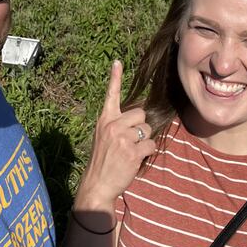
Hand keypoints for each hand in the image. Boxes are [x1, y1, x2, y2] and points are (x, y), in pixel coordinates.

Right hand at [73, 60, 156, 211]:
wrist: (96, 185)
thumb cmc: (103, 161)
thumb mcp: (103, 137)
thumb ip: (117, 124)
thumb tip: (140, 115)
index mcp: (104, 119)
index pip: (111, 95)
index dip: (115, 77)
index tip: (117, 62)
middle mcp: (112, 125)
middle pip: (140, 113)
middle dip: (141, 127)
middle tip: (130, 142)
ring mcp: (122, 138)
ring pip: (147, 129)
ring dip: (144, 141)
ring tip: (131, 152)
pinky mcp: (132, 151)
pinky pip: (151, 144)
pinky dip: (147, 152)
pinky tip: (136, 160)